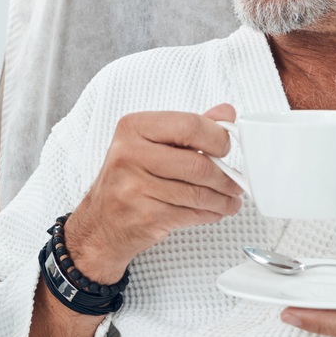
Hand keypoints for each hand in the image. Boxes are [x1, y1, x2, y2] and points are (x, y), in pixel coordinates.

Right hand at [62, 104, 243, 280]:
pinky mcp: (145, 216)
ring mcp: (135, 187)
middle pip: (197, 163)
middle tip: (234, 181)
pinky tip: (212, 210)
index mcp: (133, 128)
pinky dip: (210, 214)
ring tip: (227, 198)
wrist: (101, 224)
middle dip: (225, 176)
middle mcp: (129, 155)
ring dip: (222, 199)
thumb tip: (225, 113)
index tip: (225, 148)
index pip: (189, 125)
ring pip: (198, 193)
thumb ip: (189, 128)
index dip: (218, 138)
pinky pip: (191, 214)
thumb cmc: (128, 181)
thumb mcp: (151, 145)